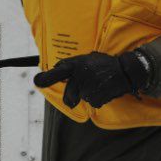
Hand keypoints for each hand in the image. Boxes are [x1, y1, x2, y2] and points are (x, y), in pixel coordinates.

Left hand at [33, 51, 149, 108]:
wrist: (125, 71)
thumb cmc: (104, 63)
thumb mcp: (87, 58)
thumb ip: (71, 64)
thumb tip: (56, 68)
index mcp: (76, 65)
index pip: (58, 72)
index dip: (46, 78)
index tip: (36, 81)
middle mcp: (80, 76)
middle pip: (68, 96)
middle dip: (72, 98)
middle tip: (82, 92)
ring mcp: (88, 88)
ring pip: (81, 98)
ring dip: (88, 95)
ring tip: (98, 85)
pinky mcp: (96, 98)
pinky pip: (93, 102)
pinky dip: (98, 98)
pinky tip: (104, 89)